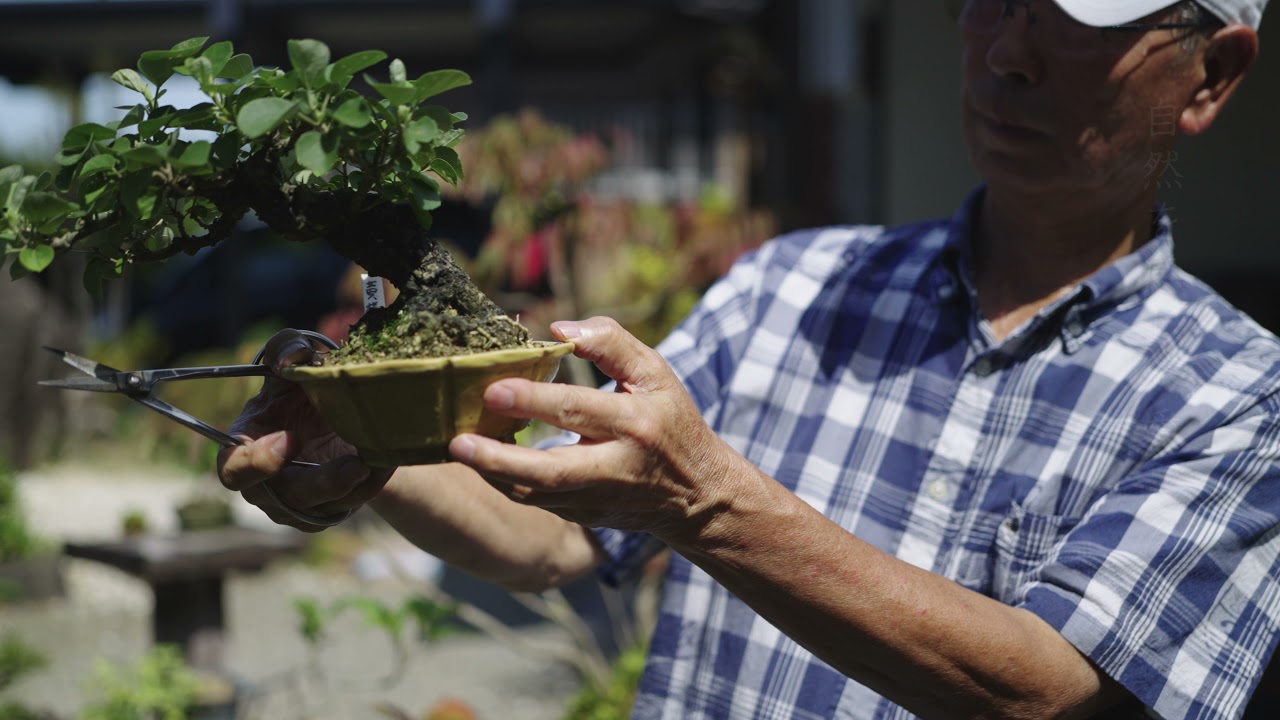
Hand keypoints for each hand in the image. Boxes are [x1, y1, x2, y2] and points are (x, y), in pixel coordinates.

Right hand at [217, 329, 394, 530]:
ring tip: (376, 462)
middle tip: (355, 465)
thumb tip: (292, 358)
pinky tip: (387, 463)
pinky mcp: (330, 509)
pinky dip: (371, 485)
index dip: (257, 462)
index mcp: (244, 449)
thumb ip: (286, 348)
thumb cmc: (304, 386)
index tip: (289, 439)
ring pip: (322, 509)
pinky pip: (350, 505)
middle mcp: (266, 486)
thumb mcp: (296, 360)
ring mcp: (298, 504)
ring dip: (354, 487)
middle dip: (321, 484)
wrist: (341, 411)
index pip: (233, 471)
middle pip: (286, 499)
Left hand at [448, 317, 746, 542]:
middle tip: (458, 443)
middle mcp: (616, 466)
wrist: (697, 495)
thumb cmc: (671, 422)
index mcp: (635, 423)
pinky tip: (482, 461)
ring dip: (493, 473)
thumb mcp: (656, 374)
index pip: (578, 409)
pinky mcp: (585, 517)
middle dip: (500, 458)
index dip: (534, 400)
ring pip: (536, 494)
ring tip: (458, 449)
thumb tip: (559, 328)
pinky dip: (506, 482)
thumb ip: (611, 343)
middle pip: (551, 470)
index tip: (493, 391)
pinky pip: (537, 502)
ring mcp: (598, 499)